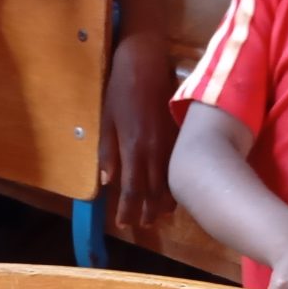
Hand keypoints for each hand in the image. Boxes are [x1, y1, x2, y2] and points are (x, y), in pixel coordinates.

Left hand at [100, 31, 176, 228]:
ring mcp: (171, 144)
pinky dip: (176, 183)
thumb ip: (108, 153)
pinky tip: (173, 190)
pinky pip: (180, 167)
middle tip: (144, 225)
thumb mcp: (106, 122)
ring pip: (171, 182)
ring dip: (165, 202)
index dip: (128, 210)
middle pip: (154, 192)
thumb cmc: (120, 90)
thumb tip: (108, 182)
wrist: (146, 63)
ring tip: (159, 214)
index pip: (132, 190)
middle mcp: (155, 151)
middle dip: (148, 212)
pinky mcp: (181, 136)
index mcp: (134, 149)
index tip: (123, 223)